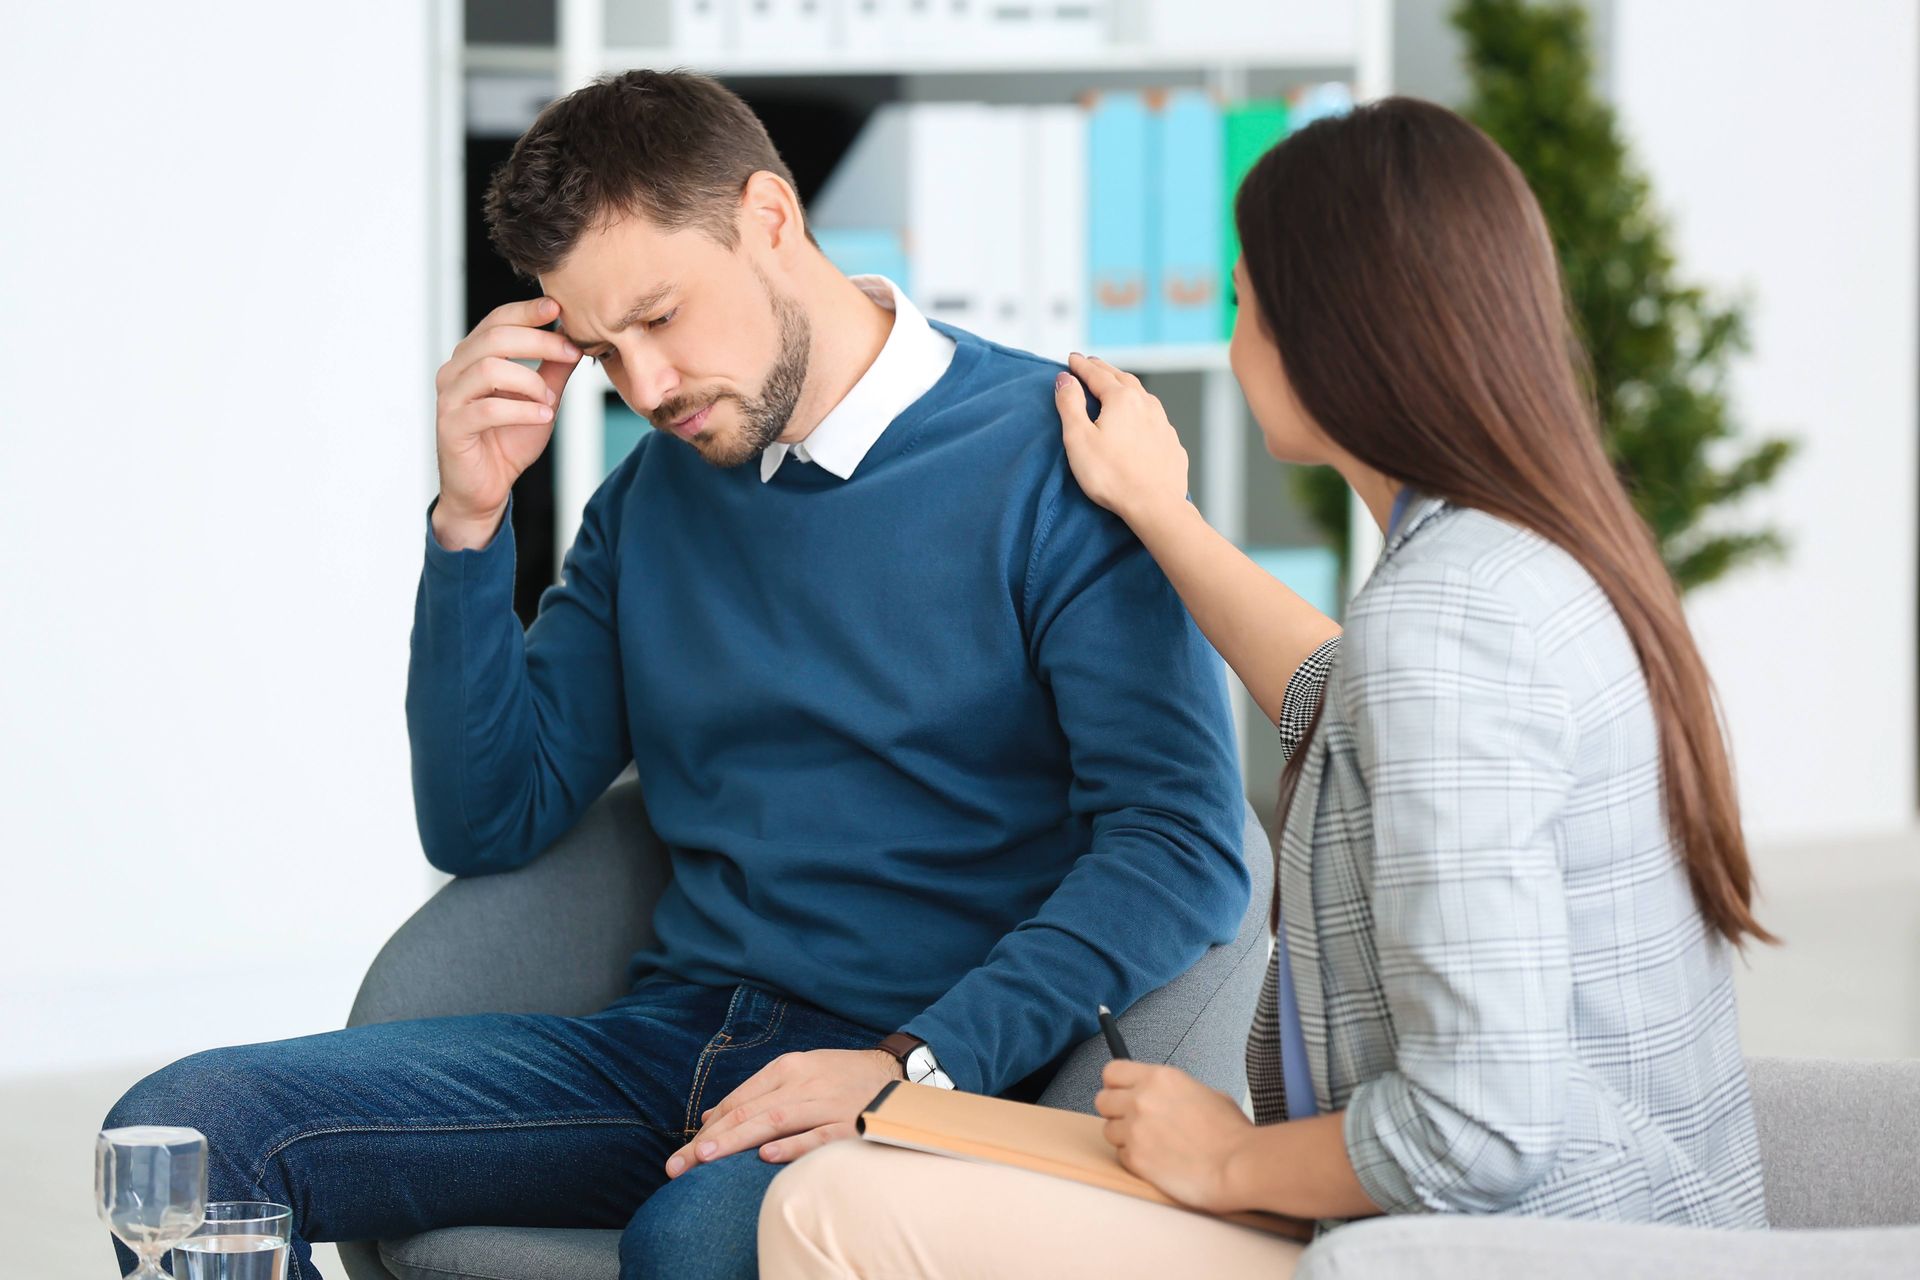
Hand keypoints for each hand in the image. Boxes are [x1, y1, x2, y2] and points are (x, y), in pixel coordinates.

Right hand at [432, 296, 582, 547]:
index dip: (527, 312)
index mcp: (473, 358)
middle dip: (539, 341)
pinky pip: (487, 409)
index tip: (559, 309)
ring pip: (488, 369)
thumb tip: (574, 338)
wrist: (485, 487)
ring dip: (529, 380)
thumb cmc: (508, 441)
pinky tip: (543, 415)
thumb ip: (553, 370)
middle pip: (494, 338)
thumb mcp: (540, 400)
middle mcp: (455, 371)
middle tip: (572, 352)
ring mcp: (450, 398)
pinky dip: (521, 410)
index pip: (497, 321)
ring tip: (551, 398)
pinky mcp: (451, 426)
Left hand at [664, 1048, 903, 1177]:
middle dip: (711, 1139)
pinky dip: (792, 1145)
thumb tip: (711, 1115)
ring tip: (707, 1158)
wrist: (897, 1072)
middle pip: (749, 1111)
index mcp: (788, 1068)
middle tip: (681, 1163)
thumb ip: (756, 1094)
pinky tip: (767, 1156)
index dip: (709, 1127)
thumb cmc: (841, 1078)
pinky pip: (818, 1135)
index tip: (685, 1153)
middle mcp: (803, 1082)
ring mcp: (826, 1102)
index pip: (739, 1100)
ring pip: (774, 1120)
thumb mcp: (798, 1075)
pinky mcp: (850, 1122)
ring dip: (738, 1139)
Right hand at [1054, 352, 1190, 525]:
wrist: (1155, 506)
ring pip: (1142, 395)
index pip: (1096, 374)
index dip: (1081, 365)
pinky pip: (1154, 417)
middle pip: (1121, 379)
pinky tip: (1140, 417)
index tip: (1071, 358)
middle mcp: (1146, 405)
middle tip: (1091, 364)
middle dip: (1104, 369)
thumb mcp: (1079, 439)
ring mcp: (1162, 423)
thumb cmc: (1112, 476)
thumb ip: (1070, 404)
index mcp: (1122, 400)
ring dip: (1125, 385)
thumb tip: (1065, 379)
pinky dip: (1142, 409)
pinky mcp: (1171, 443)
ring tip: (1115, 384)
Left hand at [1094, 1060, 1254, 1213]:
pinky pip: (1121, 1156)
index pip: (1112, 1071)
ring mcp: (1135, 1129)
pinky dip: (1134, 1159)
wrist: (1238, 1166)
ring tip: (1151, 1144)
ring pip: (1108, 1130)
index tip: (1122, 1093)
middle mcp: (1142, 1099)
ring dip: (1125, 1137)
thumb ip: (1175, 1092)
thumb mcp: (1207, 1093)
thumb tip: (1166, 1097)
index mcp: (1159, 1078)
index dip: (1115, 1084)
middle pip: (1102, 1100)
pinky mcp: (1136, 1159)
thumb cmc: (1231, 1134)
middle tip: (1134, 1121)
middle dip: (1115, 1111)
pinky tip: (1157, 1161)